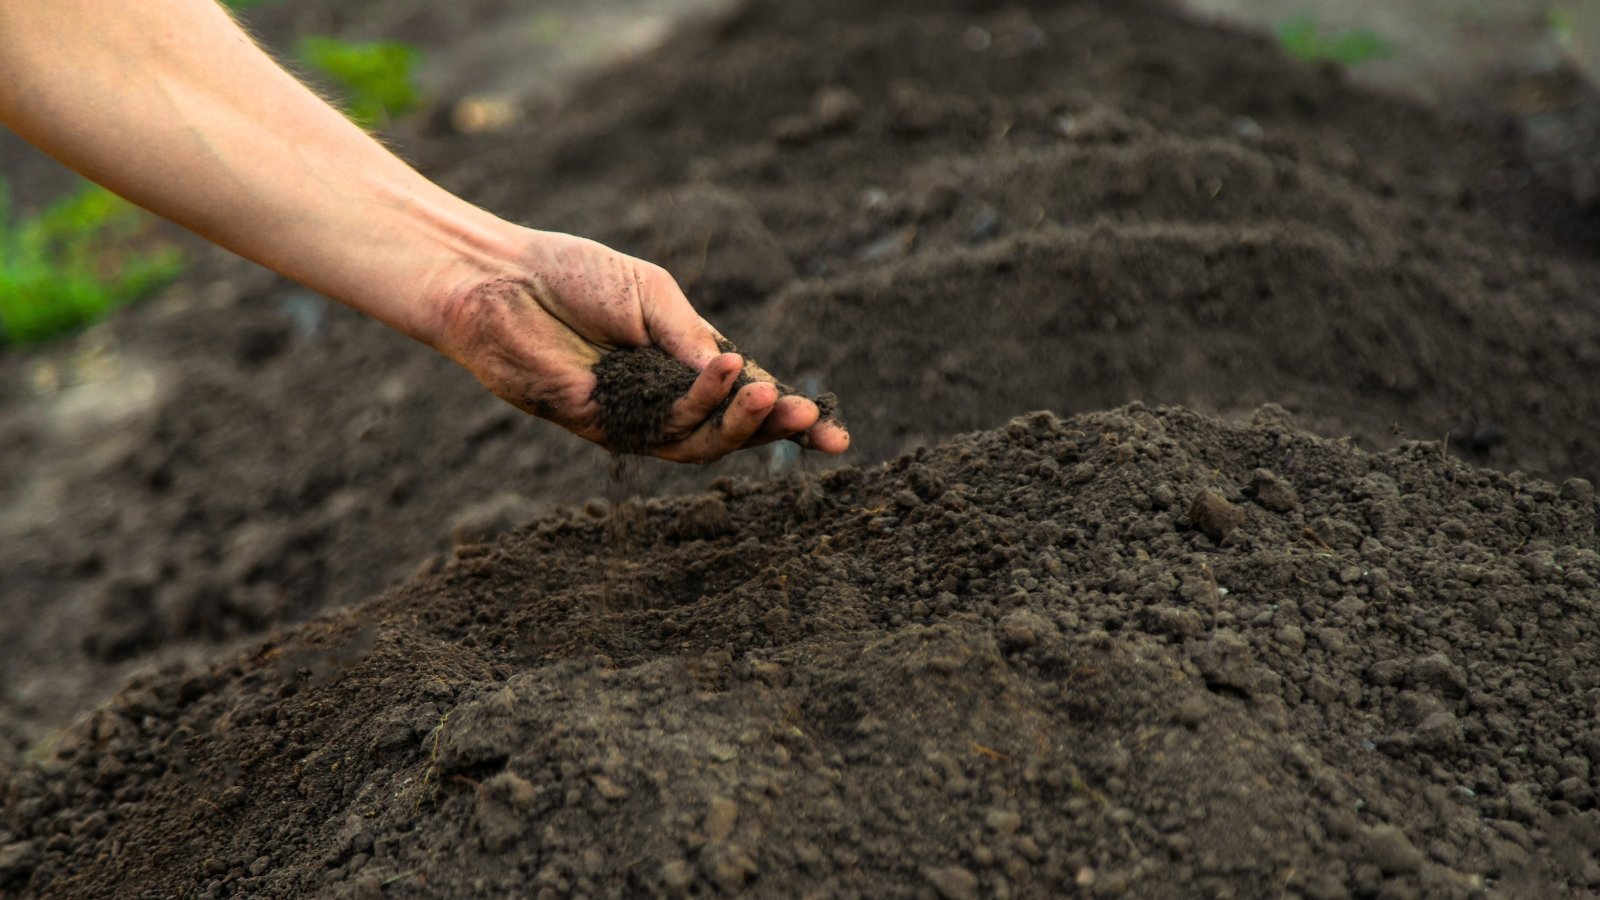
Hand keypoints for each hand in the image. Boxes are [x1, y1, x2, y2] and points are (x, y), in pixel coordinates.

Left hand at [434, 229, 849, 462]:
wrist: (499, 276)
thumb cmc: (571, 275)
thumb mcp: (650, 293)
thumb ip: (691, 335)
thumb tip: (742, 371)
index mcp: (681, 366)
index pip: (744, 401)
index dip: (789, 420)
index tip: (835, 434)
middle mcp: (660, 399)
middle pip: (729, 432)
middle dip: (775, 430)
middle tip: (810, 418)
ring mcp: (629, 417)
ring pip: (699, 442)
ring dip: (742, 423)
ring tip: (774, 397)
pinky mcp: (597, 425)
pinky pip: (658, 425)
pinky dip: (698, 400)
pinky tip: (724, 370)